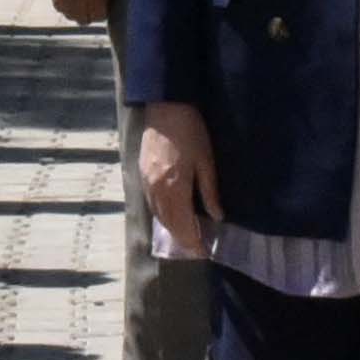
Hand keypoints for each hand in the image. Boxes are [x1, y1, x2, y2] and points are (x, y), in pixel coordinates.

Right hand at [50, 0, 115, 29]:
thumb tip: (102, 13)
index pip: (99, 17)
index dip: (101, 13)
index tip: (101, 9)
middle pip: (84, 20)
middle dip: (89, 15)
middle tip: (90, 8)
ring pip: (70, 16)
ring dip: (75, 13)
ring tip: (79, 4)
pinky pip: (59, 8)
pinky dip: (65, 6)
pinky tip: (70, 0)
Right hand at [135, 99, 218, 251]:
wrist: (165, 107)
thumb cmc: (191, 132)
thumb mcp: (206, 161)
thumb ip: (209, 191)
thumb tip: (217, 217)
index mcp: (174, 188)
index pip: (183, 225)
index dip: (193, 241)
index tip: (204, 252)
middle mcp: (157, 190)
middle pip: (169, 224)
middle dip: (183, 239)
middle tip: (197, 248)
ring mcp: (146, 183)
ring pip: (158, 216)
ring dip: (172, 229)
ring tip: (187, 236)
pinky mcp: (142, 175)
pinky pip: (152, 204)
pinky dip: (163, 215)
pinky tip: (172, 216)